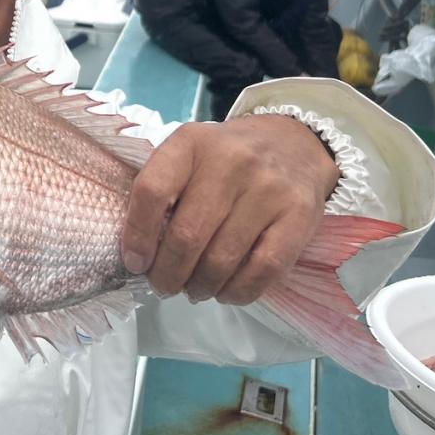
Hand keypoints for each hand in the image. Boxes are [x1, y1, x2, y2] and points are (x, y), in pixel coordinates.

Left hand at [120, 115, 339, 304]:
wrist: (291, 142)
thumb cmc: (225, 158)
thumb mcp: (188, 156)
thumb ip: (162, 192)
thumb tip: (140, 255)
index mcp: (191, 142)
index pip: (151, 191)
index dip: (137, 235)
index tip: (135, 263)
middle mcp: (230, 161)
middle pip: (186, 234)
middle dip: (167, 274)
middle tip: (163, 286)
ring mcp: (268, 188)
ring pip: (221, 259)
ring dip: (200, 287)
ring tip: (193, 289)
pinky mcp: (299, 215)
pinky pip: (262, 270)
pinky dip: (238, 291)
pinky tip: (226, 291)